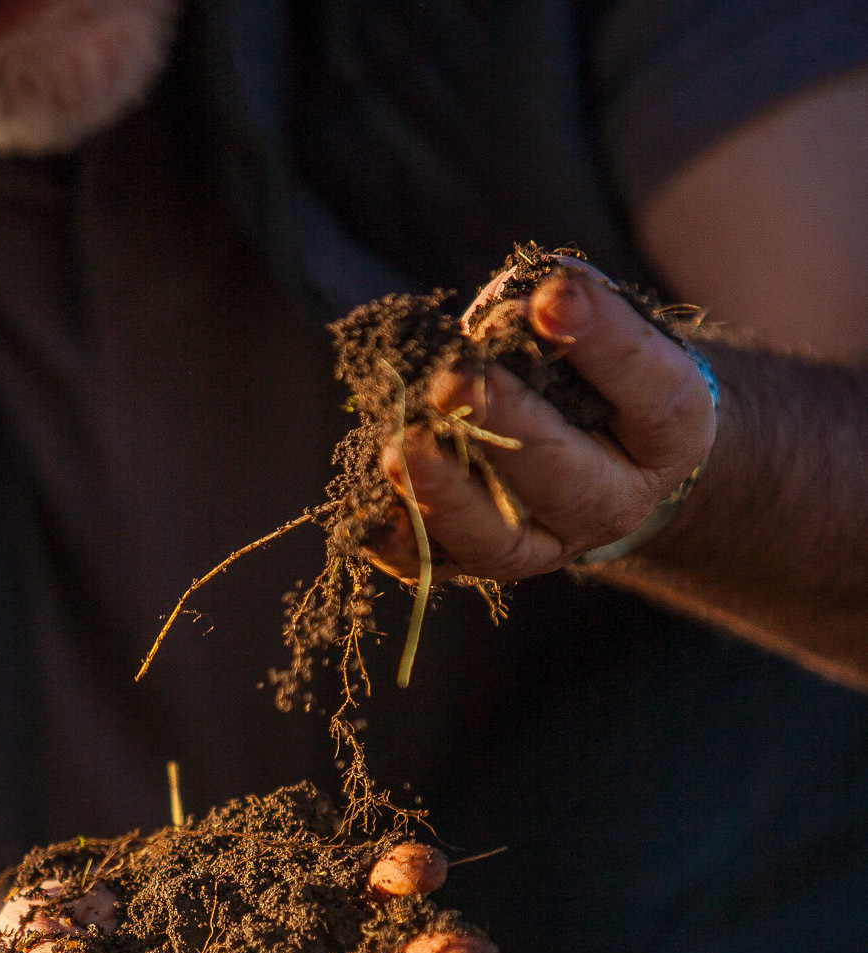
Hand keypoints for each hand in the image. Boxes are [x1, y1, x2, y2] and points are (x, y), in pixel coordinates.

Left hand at [367, 260, 717, 585]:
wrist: (609, 453)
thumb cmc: (599, 371)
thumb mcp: (604, 332)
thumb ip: (562, 309)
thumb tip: (503, 311)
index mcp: (667, 432)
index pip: (651, 391)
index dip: (606, 345)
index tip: (553, 298)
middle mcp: (614, 500)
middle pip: (568, 479)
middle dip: (508, 427)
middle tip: (455, 383)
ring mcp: (552, 543)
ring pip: (502, 543)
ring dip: (446, 498)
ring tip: (400, 451)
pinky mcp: (492, 563)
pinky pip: (444, 569)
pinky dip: (403, 546)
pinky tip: (369, 521)